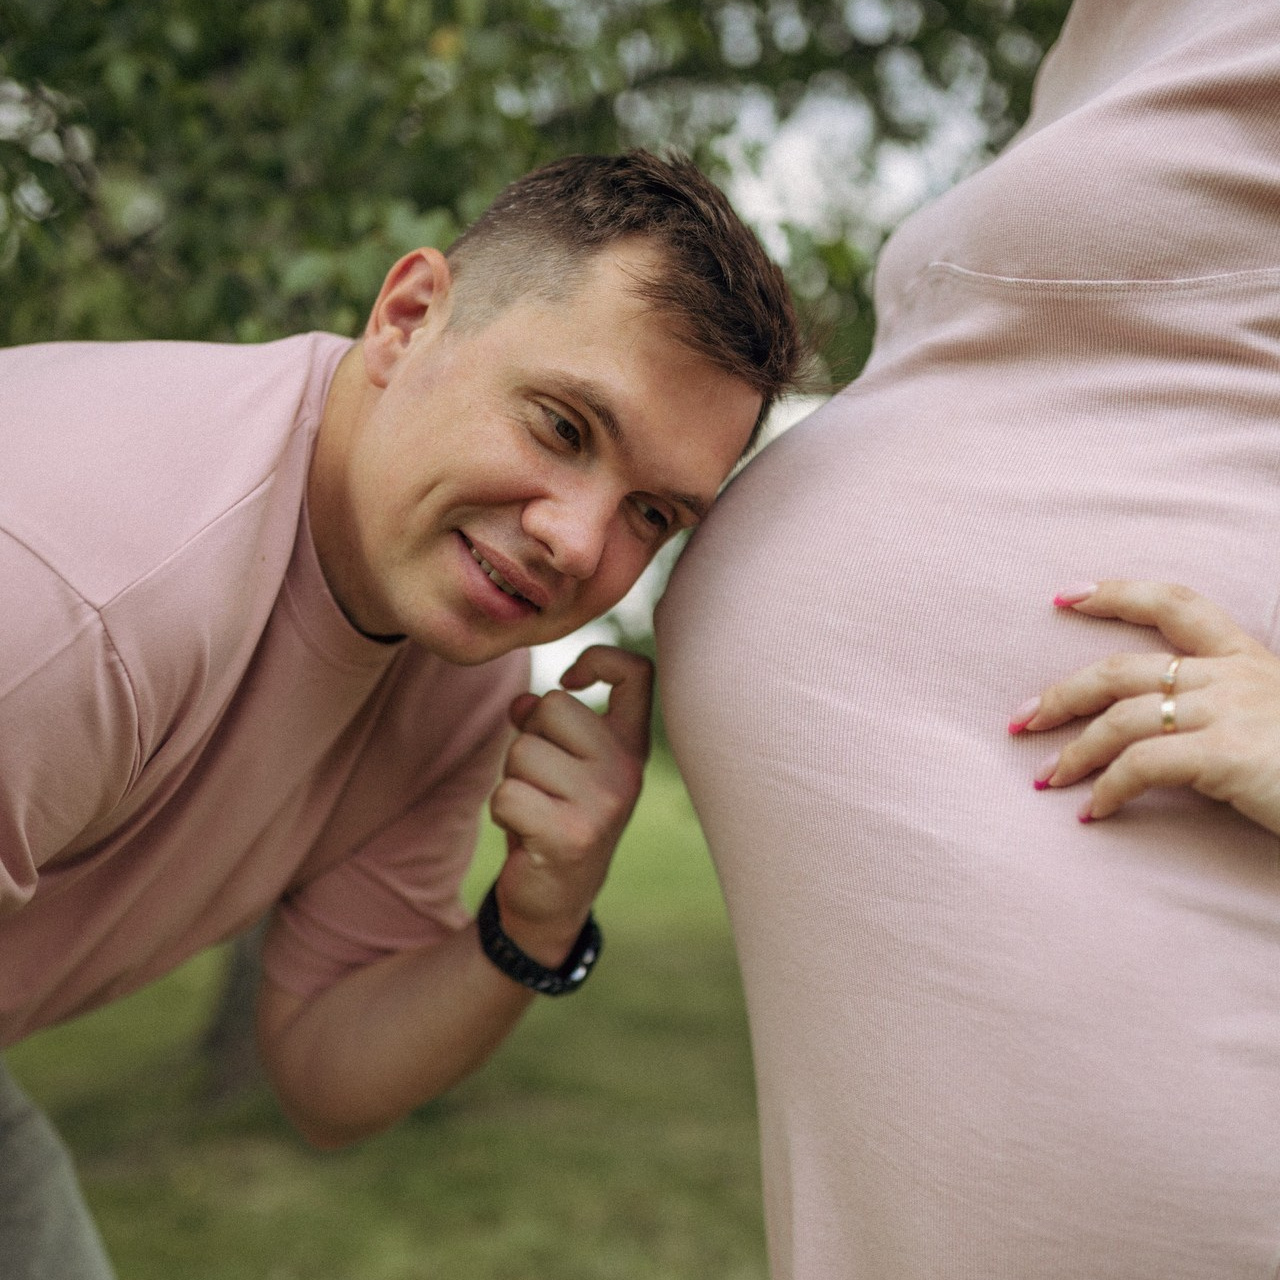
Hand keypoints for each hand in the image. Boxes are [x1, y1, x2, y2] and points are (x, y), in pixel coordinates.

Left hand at [487, 644, 651, 963]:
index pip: (636, 673)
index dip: (598, 658)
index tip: (571, 678)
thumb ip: (543, 725)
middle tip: (542, 780)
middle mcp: (626, 771)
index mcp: (630, 746)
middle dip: (529, 737)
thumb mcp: (558, 765)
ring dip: (512, 778)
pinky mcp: (571, 836)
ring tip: (536, 809)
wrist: (554, 901)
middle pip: (553, 706)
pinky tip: (525, 833)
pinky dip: (502, 810)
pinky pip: (507, 793)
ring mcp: (604, 803)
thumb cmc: (553, 818)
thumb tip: (522, 703)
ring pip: (522, 750)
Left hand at [1010, 580, 1279, 832]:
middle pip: (1123, 669)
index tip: (1066, 595)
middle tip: (1019, 719)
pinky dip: (1107, 789)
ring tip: (1045, 779)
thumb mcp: (1275, 724)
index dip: (1117, 594)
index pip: (1177, 604)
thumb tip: (1158, 734)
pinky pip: (1141, 765)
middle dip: (1062, 693)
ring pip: (1121, 718)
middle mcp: (1237, 676)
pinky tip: (1093, 813)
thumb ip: (1226, 714)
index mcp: (1250, 661)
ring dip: (1073, 752)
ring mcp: (1233, 711)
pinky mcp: (1228, 754)